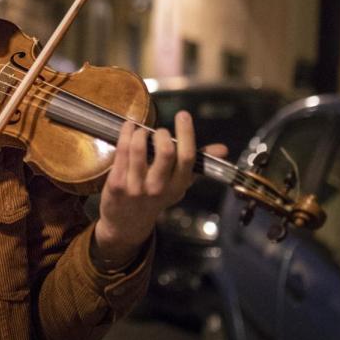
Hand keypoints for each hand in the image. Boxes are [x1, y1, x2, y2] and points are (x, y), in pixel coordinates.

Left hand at [94, 111, 226, 265]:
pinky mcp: (117, 184)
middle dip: (163, 134)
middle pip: (165, 152)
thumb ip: (198, 165)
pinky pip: (121, 152)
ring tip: (141, 131)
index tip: (183, 115)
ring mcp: (136, 187)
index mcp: (178, 186)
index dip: (186, 133)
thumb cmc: (155, 198)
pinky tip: (128, 128)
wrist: (126, 224)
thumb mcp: (179, 185)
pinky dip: (125, 134)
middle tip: (160, 132)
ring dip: (140, 133)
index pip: (187, 157)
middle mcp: (158, 188)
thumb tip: (223, 149)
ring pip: (139, 149)